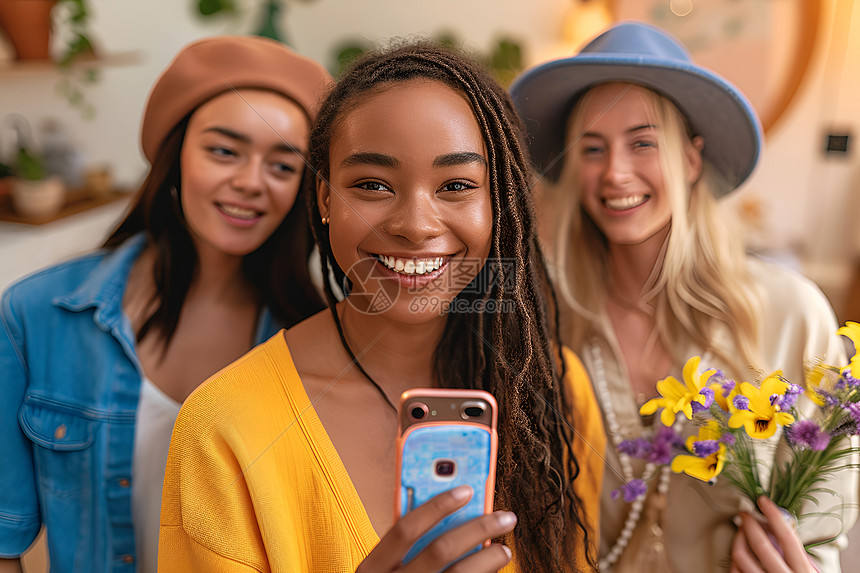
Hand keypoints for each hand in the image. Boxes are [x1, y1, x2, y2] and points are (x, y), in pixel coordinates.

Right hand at [356, 485, 515, 572]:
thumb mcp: (382, 571)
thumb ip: (405, 549)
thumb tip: (453, 517)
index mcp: (372, 569)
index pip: (405, 528)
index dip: (437, 506)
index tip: (467, 490)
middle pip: (440, 550)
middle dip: (477, 530)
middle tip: (505, 518)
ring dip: (488, 560)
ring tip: (503, 550)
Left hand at [730, 496, 816, 572]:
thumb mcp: (808, 572)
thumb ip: (796, 555)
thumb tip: (780, 527)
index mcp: (803, 572)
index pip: (788, 538)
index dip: (774, 516)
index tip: (763, 501)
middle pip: (761, 545)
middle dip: (749, 524)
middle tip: (745, 514)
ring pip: (741, 557)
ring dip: (737, 539)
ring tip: (739, 532)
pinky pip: (734, 570)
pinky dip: (734, 559)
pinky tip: (737, 553)